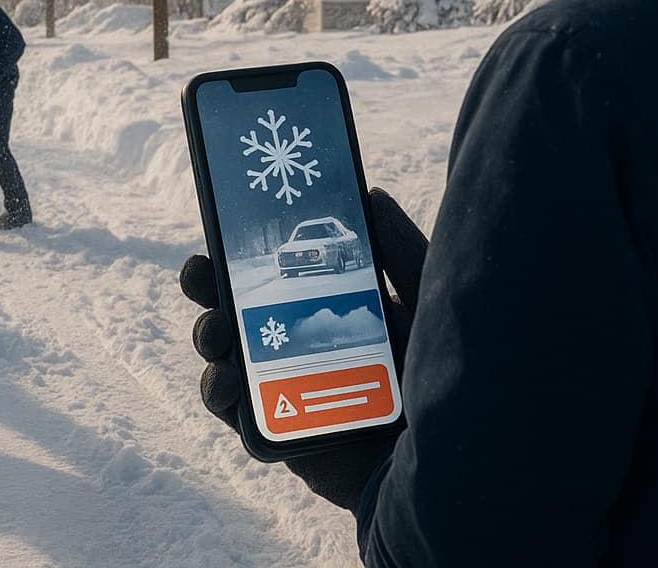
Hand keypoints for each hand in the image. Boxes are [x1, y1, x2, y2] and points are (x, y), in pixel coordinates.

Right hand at [179, 187, 428, 509]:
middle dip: (209, 289)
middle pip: (239, 310)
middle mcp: (304, 345)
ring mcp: (289, 390)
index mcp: (334, 310)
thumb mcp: (430, 301)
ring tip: (216, 330)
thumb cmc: (451, 378)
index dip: (242, 254)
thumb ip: (403, 250)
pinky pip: (237, 414)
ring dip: (209, 337)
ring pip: (229, 357)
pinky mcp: (284, 435)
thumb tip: (371, 194)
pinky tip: (225, 380)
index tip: (219, 231)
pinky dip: (219, 394)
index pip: (276, 275)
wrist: (458, 463)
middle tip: (200, 276)